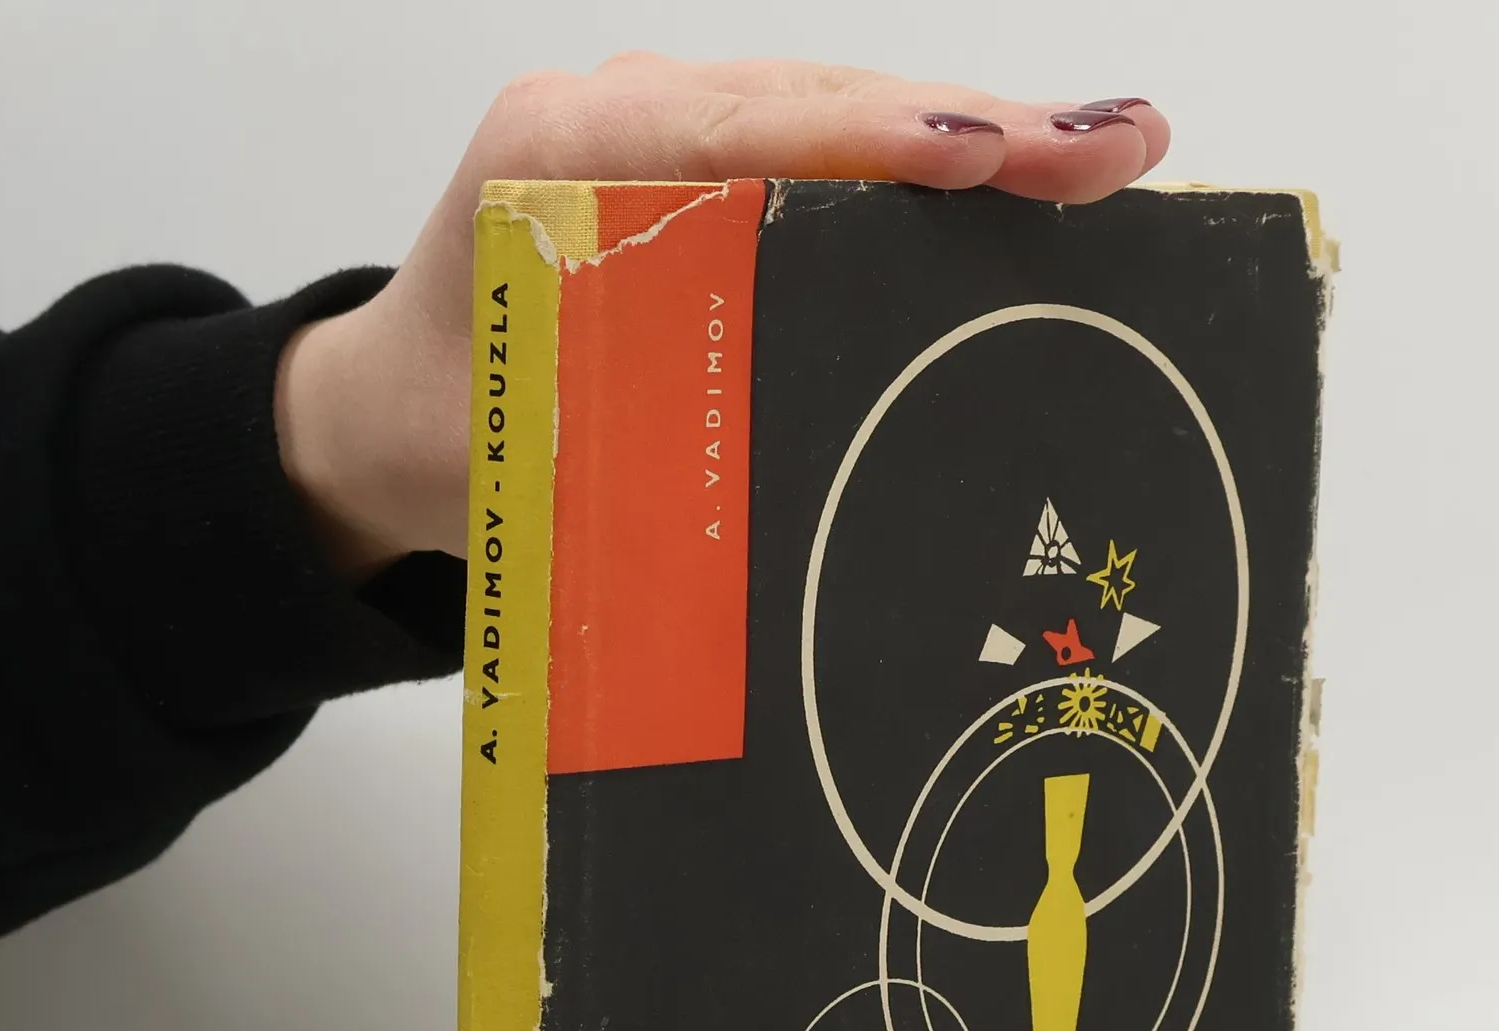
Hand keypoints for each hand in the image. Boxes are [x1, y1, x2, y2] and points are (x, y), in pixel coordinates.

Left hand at [274, 56, 1170, 575]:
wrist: (384, 411)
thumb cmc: (448, 440)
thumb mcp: (527, 460)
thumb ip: (636, 439)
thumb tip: (792, 456)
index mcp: (555, 163)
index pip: (742, 134)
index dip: (873, 144)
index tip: (984, 154)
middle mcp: (616, 117)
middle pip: (819, 103)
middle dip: (973, 129)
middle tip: (1114, 148)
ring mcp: (664, 127)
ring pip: (840, 111)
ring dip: (976, 136)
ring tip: (1108, 151)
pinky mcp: (702, 159)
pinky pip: (829, 146)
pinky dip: (929, 163)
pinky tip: (1027, 178)